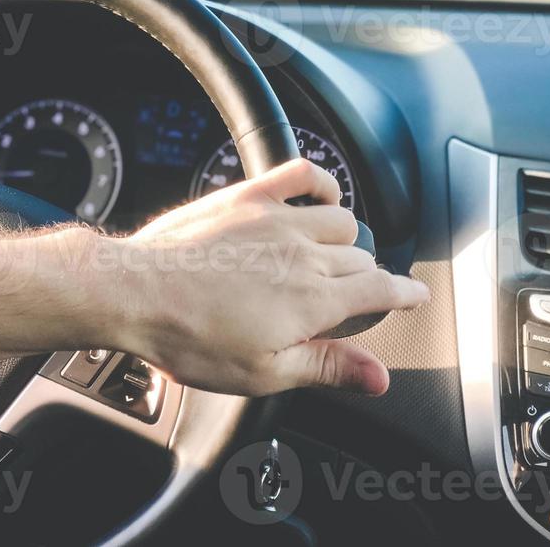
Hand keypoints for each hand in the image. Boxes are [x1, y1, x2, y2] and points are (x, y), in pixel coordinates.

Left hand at [106, 158, 427, 396]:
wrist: (134, 292)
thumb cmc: (189, 336)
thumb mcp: (262, 372)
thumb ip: (328, 367)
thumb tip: (379, 377)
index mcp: (313, 300)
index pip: (382, 291)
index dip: (406, 295)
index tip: (415, 296)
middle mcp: (303, 253)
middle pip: (361, 259)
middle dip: (364, 278)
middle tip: (345, 298)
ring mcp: (276, 219)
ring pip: (340, 220)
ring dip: (344, 239)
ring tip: (328, 256)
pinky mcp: (247, 196)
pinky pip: (302, 172)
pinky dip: (321, 181)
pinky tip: (320, 195)